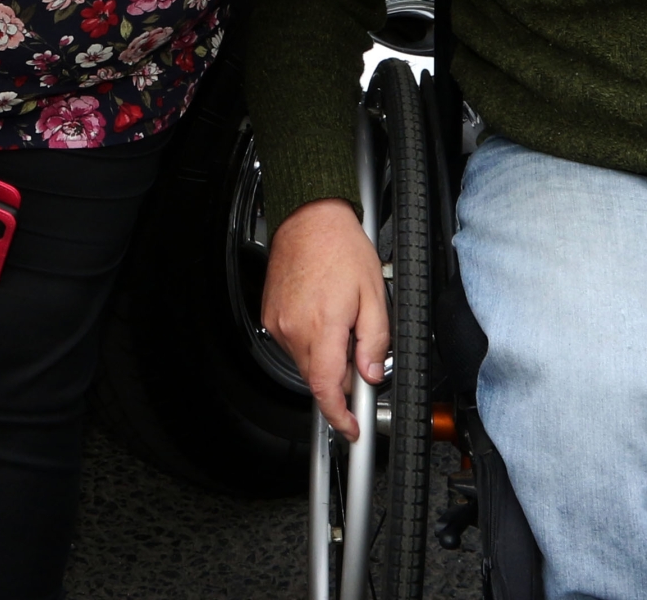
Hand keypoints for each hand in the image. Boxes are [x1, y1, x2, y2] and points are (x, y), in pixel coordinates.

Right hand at [261, 198, 389, 437]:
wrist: (308, 218)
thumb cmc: (340, 246)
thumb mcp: (374, 292)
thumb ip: (375, 339)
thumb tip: (370, 373)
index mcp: (322, 326)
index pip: (326, 388)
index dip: (339, 415)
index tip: (351, 427)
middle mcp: (294, 329)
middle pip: (317, 377)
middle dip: (340, 377)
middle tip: (359, 354)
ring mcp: (278, 323)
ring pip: (305, 361)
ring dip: (325, 355)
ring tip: (341, 321)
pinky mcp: (270, 316)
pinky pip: (292, 343)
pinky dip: (311, 341)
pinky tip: (323, 314)